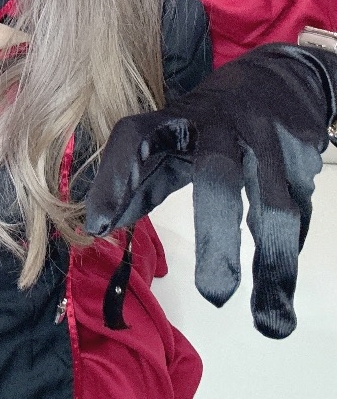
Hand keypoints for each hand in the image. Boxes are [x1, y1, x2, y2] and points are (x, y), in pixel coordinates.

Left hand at [84, 42, 336, 337]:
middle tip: (213, 297)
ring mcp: (267, 139)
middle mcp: (221, 125)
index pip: (138, 139)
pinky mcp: (301, 156)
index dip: (116, 177)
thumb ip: (141, 178)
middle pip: (217, 175)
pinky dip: (287, 251)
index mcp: (178, 118)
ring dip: (273, 264)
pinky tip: (281, 291)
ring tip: (270, 323)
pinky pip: (297, 211)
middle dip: (216, 235)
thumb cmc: (212, 119)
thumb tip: (102, 227)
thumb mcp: (172, 136)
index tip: (96, 227)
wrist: (283, 75)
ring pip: (273, 204)